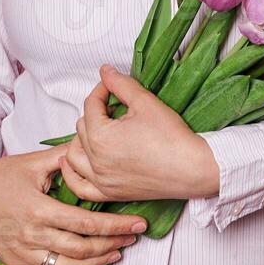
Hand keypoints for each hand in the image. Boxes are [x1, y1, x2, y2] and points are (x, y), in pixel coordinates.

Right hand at [0, 145, 146, 264]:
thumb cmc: (0, 176)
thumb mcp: (33, 162)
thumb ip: (63, 159)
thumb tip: (90, 149)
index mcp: (38, 209)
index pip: (86, 223)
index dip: (115, 226)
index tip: (136, 224)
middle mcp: (32, 235)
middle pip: (81, 249)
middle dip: (112, 244)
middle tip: (131, 237)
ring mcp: (22, 253)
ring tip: (114, 253)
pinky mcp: (15, 264)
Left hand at [60, 64, 221, 202]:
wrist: (191, 168)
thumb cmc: (171, 137)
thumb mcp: (144, 101)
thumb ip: (120, 84)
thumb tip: (105, 71)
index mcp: (100, 136)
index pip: (91, 105)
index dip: (102, 90)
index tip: (113, 86)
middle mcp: (95, 161)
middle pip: (81, 128)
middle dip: (95, 113)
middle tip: (116, 107)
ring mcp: (102, 180)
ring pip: (74, 156)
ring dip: (80, 140)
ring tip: (96, 130)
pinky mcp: (111, 193)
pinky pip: (80, 187)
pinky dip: (72, 175)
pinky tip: (72, 163)